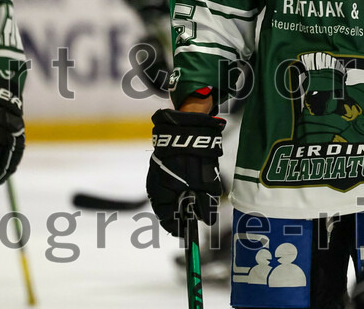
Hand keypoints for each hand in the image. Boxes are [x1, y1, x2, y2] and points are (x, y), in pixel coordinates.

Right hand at [146, 108, 224, 236]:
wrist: (187, 129)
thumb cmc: (195, 158)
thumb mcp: (205, 184)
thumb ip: (206, 205)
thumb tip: (207, 221)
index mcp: (161, 193)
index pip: (167, 220)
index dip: (178, 228)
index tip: (187, 233)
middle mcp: (156, 186)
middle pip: (167, 208)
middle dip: (181, 214)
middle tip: (194, 217)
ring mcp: (157, 174)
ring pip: (169, 196)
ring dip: (181, 200)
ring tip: (195, 199)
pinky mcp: (162, 166)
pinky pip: (169, 184)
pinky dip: (179, 189)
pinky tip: (191, 185)